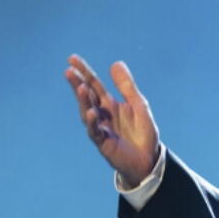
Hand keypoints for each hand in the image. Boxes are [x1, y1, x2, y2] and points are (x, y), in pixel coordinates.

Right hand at [64, 54, 159, 187]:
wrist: (149, 159)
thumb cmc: (142, 132)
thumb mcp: (138, 104)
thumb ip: (127, 86)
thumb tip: (115, 63)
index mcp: (109, 104)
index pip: (94, 85)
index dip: (84, 72)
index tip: (72, 58)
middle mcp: (102, 115)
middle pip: (87, 97)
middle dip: (78, 84)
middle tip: (69, 71)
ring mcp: (101, 129)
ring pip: (87, 113)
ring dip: (84, 101)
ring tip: (80, 87)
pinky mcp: (104, 143)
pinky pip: (95, 132)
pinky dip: (93, 123)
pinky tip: (92, 113)